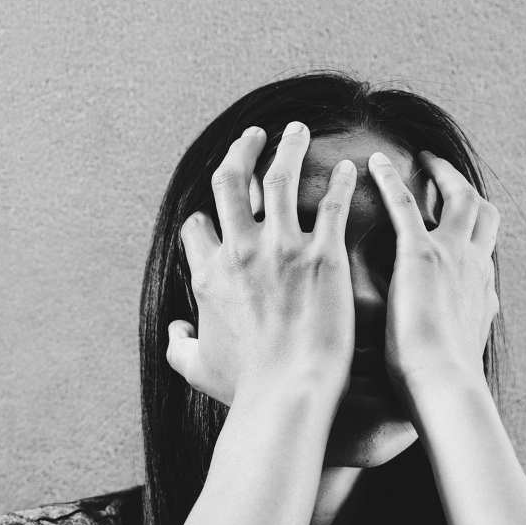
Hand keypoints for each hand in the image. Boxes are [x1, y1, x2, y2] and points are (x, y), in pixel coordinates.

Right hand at [166, 122, 359, 408]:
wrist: (287, 393)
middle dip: (241, 152)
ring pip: (280, 178)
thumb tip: (175, 332)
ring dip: (288, 147)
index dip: (207, 216)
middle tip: (254, 137)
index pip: (198, 225)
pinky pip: (332, 204)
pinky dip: (341, 182)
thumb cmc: (245, 386)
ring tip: (297, 131)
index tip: (219, 211)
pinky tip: (350, 168)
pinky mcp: (323, 256)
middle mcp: (240, 251)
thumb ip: (178, 346)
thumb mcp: (196, 368)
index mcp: (209, 274)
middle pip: (231, 182)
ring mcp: (282, 249)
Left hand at [366, 151, 500, 393]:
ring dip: (441, 173)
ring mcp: (453, 256)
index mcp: (482, 289)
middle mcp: (475, 265)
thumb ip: (458, 336)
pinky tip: (374, 163)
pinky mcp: (422, 254)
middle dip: (465, 188)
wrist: (443, 386)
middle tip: (443, 172)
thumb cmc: (442, 383)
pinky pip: (406, 204)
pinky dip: (392, 180)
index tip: (459, 221)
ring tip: (422, 159)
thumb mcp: (457, 353)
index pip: (484, 248)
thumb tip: (461, 343)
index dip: (474, 231)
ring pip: (459, 197)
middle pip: (484, 213)